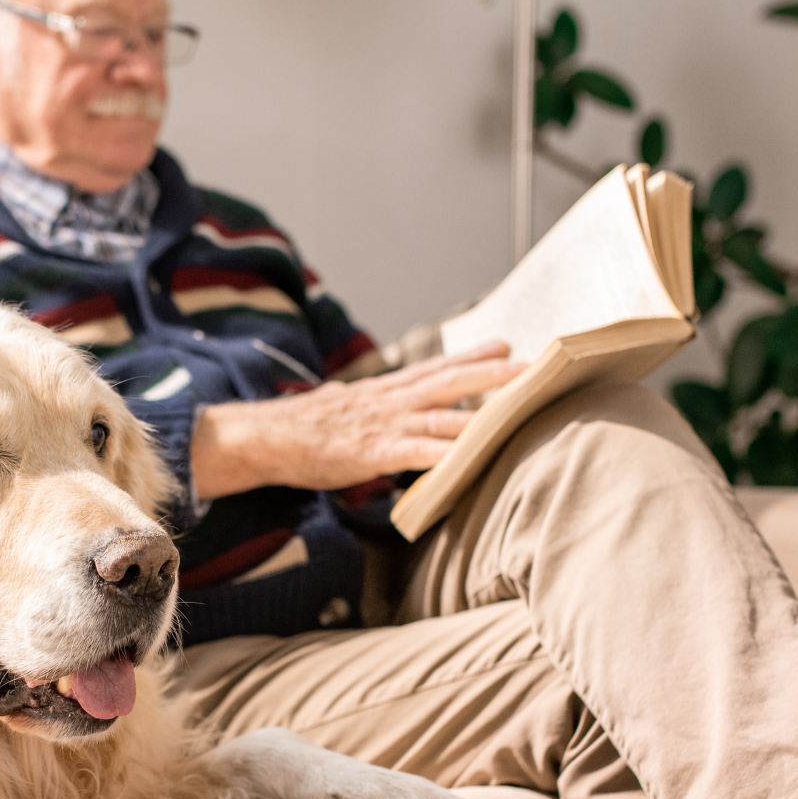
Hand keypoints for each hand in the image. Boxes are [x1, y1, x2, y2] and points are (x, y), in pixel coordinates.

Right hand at [190, 342, 524, 499]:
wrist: (262, 437)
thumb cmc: (299, 430)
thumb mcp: (341, 410)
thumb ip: (370, 411)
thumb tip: (382, 415)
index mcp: (383, 392)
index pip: (435, 369)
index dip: (472, 357)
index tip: (506, 344)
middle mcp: (390, 401)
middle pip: (451, 381)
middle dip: (494, 372)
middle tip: (535, 363)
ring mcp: (384, 425)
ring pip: (444, 413)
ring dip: (485, 409)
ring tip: (520, 405)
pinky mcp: (374, 452)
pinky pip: (418, 452)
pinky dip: (447, 452)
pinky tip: (473, 454)